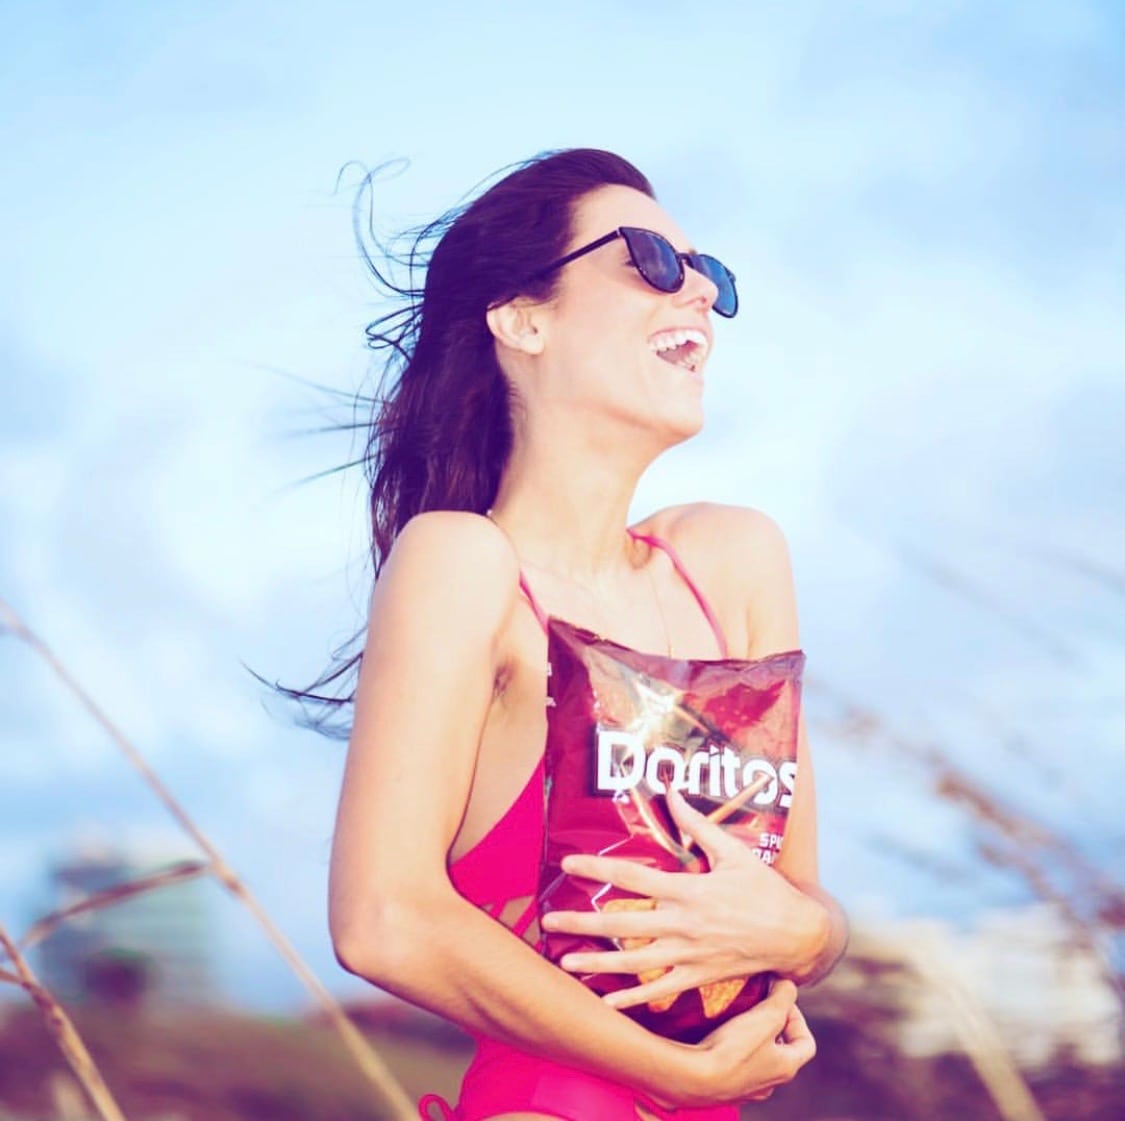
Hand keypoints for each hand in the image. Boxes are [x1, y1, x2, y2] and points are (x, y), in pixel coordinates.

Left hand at [541, 785, 827, 1009]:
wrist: (796, 936)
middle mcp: (683, 925)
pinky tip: (606, 1001)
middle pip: (623, 925)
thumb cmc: (764, 889)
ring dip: (598, 963)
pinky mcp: (698, 978)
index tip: (567, 863)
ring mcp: (689, 956)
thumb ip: (698, 824)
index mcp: (689, 891)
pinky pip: (660, 991)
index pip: (633, 878)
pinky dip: (633, 999)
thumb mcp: (734, 852)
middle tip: (547, 922)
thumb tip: (671, 792)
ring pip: (635, 963)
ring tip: (565, 962)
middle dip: (583, 924)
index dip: (598, 869)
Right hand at [690, 979, 815, 1104]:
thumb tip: (787, 984)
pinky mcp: (724, 1089)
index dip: (798, 1017)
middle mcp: (770, 1083)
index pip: (806, 1043)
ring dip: (752, 1038)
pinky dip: (731, 1050)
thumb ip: (783, 996)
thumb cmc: (734, 1048)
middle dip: (772, 1026)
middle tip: (757, 1006)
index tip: (779, 1000)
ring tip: (736, 1018)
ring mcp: (746, 1089)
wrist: (695, 1078)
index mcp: (786, 1068)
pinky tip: (717, 1036)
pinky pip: (734, 1066)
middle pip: (781, 1051)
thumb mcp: (766, 1015)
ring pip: (757, 1059)